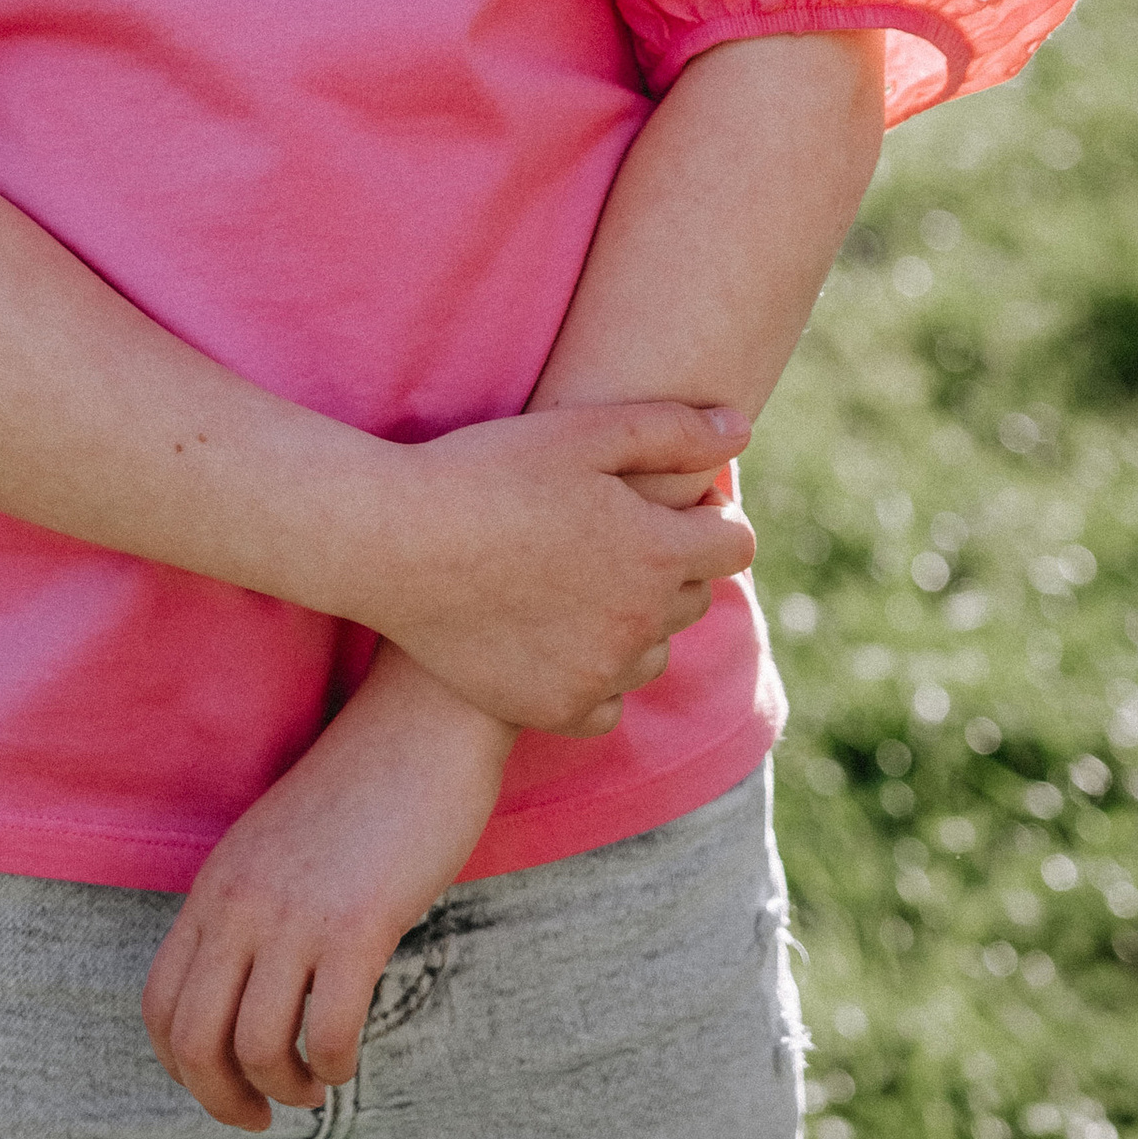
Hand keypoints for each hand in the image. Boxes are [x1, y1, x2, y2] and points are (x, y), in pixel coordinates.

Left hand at [143, 651, 513, 1132]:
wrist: (423, 722)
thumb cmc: (362, 790)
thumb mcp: (276, 848)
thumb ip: (253, 911)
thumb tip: (249, 997)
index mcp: (216, 886)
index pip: (159, 1003)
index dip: (181, 1068)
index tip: (223, 1087)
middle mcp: (240, 903)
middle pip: (194, 1040)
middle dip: (222, 1100)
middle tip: (261, 1115)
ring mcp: (295, 914)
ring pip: (256, 1048)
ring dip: (284, 1089)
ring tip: (314, 1083)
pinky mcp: (357, 924)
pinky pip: (328, 1032)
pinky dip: (335, 1066)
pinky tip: (349, 1057)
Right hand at [360, 398, 752, 736]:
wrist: (396, 544)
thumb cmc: (489, 472)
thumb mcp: (583, 431)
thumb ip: (674, 430)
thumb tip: (741, 429)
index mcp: (657, 552)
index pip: (734, 544)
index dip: (709, 515)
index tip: (670, 500)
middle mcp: (640, 624)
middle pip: (693, 597)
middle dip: (670, 562)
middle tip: (609, 530)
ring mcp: (598, 673)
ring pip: (653, 652)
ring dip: (636, 620)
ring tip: (578, 579)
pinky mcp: (553, 709)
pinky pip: (606, 705)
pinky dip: (596, 675)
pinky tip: (558, 636)